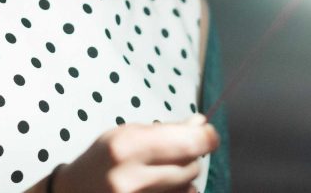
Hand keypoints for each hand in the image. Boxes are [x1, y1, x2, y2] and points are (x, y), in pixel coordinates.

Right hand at [50, 114, 217, 192]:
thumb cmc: (101, 158)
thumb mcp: (126, 133)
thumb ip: (165, 130)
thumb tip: (201, 124)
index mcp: (127, 147)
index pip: (188, 143)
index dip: (206, 137)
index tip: (208, 134)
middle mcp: (132, 179)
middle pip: (191, 166)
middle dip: (190, 156)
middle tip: (175, 152)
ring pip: (188, 187)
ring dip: (184, 177)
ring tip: (160, 171)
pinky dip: (179, 192)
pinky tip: (160, 187)